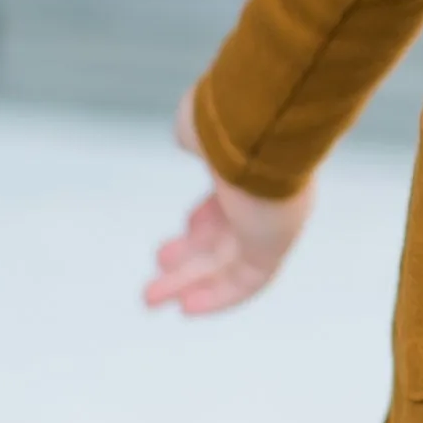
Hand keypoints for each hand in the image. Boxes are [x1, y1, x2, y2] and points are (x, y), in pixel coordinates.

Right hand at [142, 87, 315, 316]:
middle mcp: (269, 198)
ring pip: (229, 263)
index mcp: (253, 169)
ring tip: (149, 299)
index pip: (232, 202)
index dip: (206, 218)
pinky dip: (218, 297)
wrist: (260, 116)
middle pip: (229, 235)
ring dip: (189, 282)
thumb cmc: (229, 114)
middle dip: (192, 254)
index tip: (184, 226)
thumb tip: (188, 139)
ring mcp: (273, 222)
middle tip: (160, 262)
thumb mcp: (201, 124)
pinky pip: (248, 281)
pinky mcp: (274, 244)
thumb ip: (196, 137)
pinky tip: (187, 308)